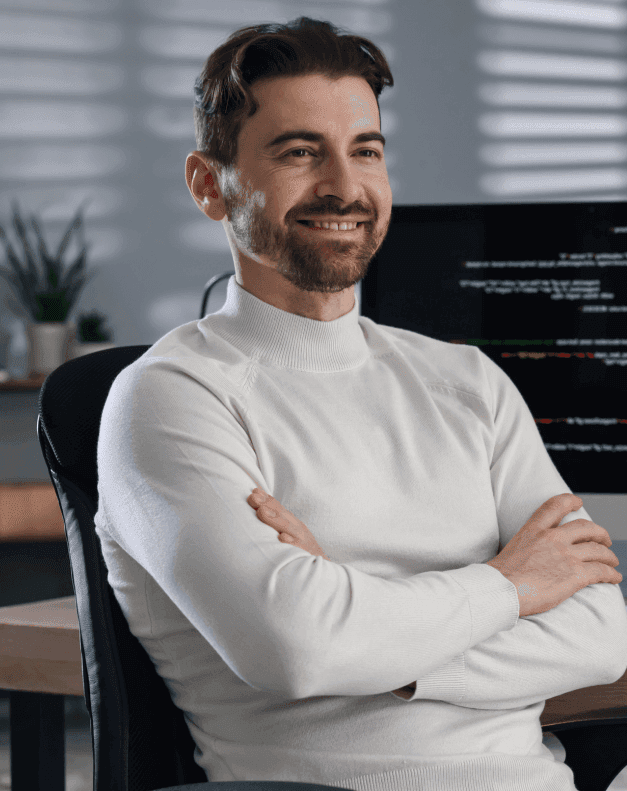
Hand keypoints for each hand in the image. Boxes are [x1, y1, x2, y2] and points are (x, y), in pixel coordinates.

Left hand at [247, 488, 331, 560]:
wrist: (322, 569)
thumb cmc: (302, 550)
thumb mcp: (290, 532)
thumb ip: (276, 521)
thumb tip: (258, 509)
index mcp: (291, 522)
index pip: (278, 507)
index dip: (266, 499)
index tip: (253, 491)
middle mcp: (296, 528)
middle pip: (281, 514)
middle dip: (266, 504)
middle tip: (252, 497)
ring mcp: (301, 540)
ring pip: (288, 528)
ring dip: (274, 519)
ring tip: (261, 512)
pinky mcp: (305, 553)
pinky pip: (298, 548)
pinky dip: (290, 542)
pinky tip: (282, 538)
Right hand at [487, 493, 621, 617]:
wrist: (500, 590)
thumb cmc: (500, 576)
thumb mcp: (512, 549)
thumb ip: (529, 546)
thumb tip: (534, 557)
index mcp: (533, 530)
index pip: (555, 506)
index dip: (570, 501)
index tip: (578, 502)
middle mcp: (552, 538)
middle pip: (586, 528)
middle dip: (600, 533)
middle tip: (604, 540)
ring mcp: (565, 555)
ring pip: (598, 550)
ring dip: (609, 556)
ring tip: (612, 562)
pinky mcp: (575, 574)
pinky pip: (601, 571)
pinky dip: (611, 574)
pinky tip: (614, 578)